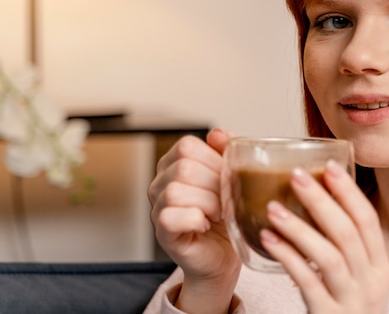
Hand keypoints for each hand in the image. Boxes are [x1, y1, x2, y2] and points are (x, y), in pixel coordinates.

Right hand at [148, 128, 240, 312]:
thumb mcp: (231, 177)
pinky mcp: (162, 232)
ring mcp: (157, 208)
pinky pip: (171, 216)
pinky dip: (196, 219)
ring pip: (176, 190)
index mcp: (174, 164)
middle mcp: (160, 183)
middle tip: (226, 200)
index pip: (187, 146)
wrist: (224, 254)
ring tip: (217, 213)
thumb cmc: (225, 216)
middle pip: (184, 167)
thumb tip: (218, 134)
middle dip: (215, 183)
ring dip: (208, 202)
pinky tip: (205, 224)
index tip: (227, 177)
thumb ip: (225, 152)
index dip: (214, 160)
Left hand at [260, 161, 388, 313]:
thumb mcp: (358, 277)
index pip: (368, 221)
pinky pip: (307, 282)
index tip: (328, 165)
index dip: (349, 192)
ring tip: (273, 207)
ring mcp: (352, 301)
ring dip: (299, 228)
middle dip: (321, 200)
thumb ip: (344, 246)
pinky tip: (268, 240)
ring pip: (329, 256)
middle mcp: (372, 282)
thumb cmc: (347, 307)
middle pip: (348, 233)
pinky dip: (288, 257)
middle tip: (296, 175)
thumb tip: (316, 200)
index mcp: (381, 266)